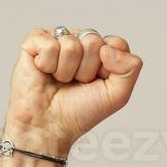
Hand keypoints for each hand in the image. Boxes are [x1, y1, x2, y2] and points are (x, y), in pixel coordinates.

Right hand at [2, 27, 143, 155]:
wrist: (49, 125)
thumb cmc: (81, 111)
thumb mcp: (118, 95)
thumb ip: (130, 67)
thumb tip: (106, 46)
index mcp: (102, 53)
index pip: (116, 43)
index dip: (110, 66)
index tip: (99, 82)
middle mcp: (81, 43)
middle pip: (94, 40)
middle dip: (87, 69)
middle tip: (77, 83)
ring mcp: (58, 40)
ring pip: (71, 44)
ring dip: (67, 70)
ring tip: (61, 81)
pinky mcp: (35, 42)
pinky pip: (49, 43)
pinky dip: (48, 64)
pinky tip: (45, 72)